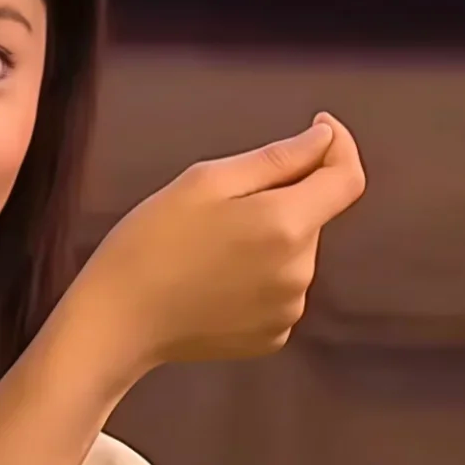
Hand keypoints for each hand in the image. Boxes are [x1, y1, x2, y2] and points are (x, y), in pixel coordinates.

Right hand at [72, 112, 365, 380]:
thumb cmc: (150, 241)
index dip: (338, 147)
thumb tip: (325, 138)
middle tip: (215, 207)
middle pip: (311, 217)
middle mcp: (299, 271)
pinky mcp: (271, 337)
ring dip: (266, 240)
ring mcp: (288, 310)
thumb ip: (275, 158)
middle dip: (279, 200)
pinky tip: (211, 281)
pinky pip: (278, 291)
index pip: (347, 178)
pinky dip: (256, 278)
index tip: (318, 128)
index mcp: (285, 224)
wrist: (117, 320)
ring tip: (206, 249)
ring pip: (294, 254)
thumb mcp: (204, 181)